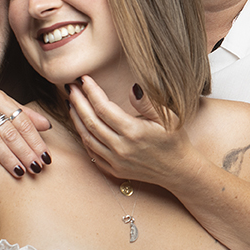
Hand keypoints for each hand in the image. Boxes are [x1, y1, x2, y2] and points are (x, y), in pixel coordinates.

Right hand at [0, 88, 51, 176]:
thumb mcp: (0, 104)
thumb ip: (23, 114)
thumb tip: (47, 126)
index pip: (22, 121)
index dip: (35, 140)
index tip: (45, 156)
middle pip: (9, 132)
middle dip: (25, 152)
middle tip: (37, 168)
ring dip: (8, 158)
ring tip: (20, 171)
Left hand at [68, 76, 197, 184]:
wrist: (178, 170)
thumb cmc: (175, 140)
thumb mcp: (169, 117)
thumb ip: (148, 103)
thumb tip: (132, 88)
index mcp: (134, 132)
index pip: (104, 108)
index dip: (91, 92)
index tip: (84, 79)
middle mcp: (121, 148)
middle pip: (91, 121)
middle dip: (78, 102)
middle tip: (71, 87)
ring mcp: (116, 161)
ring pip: (87, 137)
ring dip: (76, 119)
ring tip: (71, 103)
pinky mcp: (114, 170)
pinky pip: (91, 153)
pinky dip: (83, 137)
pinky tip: (81, 125)